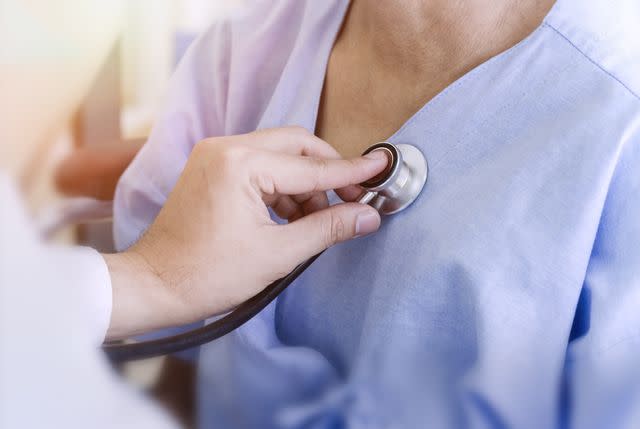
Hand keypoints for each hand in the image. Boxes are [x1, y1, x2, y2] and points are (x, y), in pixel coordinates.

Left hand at [103, 127, 387, 338]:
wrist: (153, 285)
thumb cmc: (206, 275)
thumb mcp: (277, 254)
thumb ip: (327, 228)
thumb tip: (367, 215)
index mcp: (241, 165)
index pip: (312, 167)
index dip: (352, 171)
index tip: (382, 166)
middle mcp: (226, 147)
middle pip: (297, 146)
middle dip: (327, 172)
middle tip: (353, 198)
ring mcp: (215, 154)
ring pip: (279, 156)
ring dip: (303, 184)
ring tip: (313, 222)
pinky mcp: (211, 167)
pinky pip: (259, 166)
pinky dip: (281, 188)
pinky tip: (289, 218)